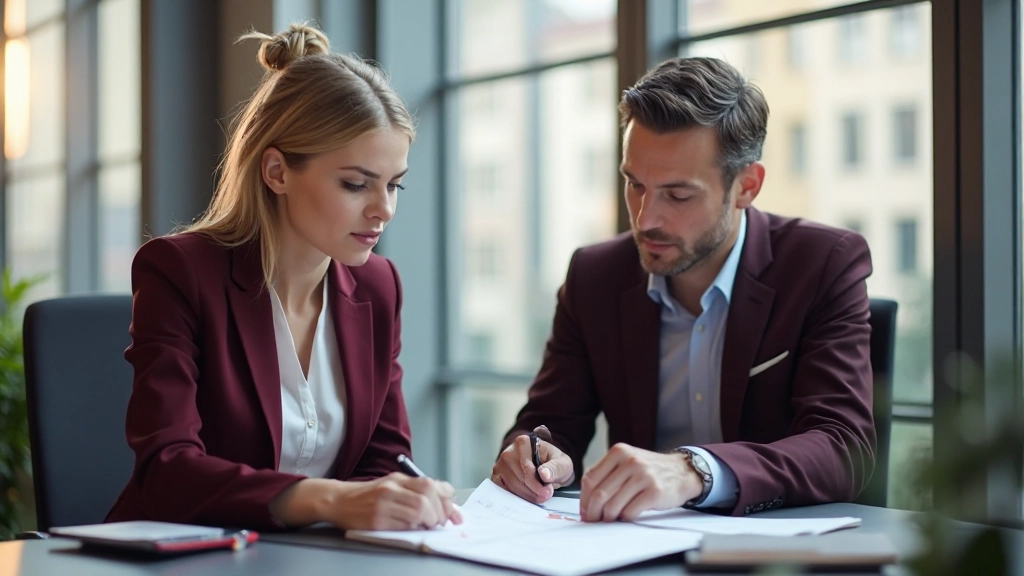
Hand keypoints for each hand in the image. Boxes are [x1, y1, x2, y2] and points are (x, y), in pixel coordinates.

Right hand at [270, 474, 462, 530]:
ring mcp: (383, 503)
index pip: (431, 485)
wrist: (338, 500)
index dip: (447, 500)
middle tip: (440, 522)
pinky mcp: (376, 520)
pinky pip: (402, 525)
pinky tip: (412, 529)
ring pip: (418, 511)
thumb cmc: (368, 496)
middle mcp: (392, 488)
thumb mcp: (393, 486)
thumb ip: (415, 491)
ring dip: (429, 521)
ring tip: (427, 526)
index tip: (454, 514)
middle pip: (427, 497)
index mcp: (399, 479)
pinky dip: (413, 528)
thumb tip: (445, 502)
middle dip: (440, 513)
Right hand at [491, 428, 574, 503]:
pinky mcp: (497, 476)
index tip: (548, 492)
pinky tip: (528, 497)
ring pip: (511, 487)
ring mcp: (500, 464)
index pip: (527, 468)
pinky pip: (505, 491)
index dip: (537, 484)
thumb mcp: (563, 463)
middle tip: (545, 496)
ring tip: (539, 496)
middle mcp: (508, 452)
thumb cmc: (554, 463)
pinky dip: (517, 497)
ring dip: (526, 496)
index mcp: (523, 443)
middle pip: (519, 479)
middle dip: (533, 491)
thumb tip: (544, 474)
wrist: (548, 467)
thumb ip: (555, 468)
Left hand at [579, 443, 701, 521]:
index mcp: (618, 452)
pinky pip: (630, 512)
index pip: (590, 479)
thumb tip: (586, 502)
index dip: (584, 499)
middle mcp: (630, 461)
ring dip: (608, 518)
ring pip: (613, 505)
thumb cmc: (648, 471)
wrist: (682, 472)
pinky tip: (627, 515)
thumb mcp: (627, 462)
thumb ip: (606, 475)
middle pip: (599, 494)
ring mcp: (643, 476)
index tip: (585, 511)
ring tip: (611, 519)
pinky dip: (625, 518)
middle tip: (594, 521)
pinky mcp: (654, 492)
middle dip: (593, 513)